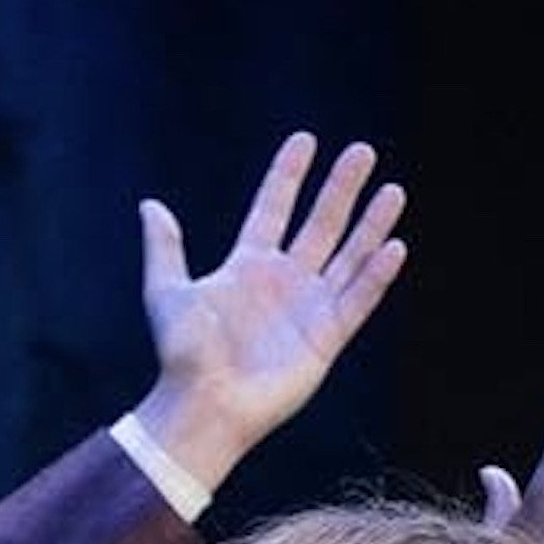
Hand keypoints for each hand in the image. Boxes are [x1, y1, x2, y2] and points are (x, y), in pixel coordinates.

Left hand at [127, 132, 407, 488]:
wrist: (202, 403)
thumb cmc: (181, 353)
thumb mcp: (166, 291)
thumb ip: (164, 247)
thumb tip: (150, 206)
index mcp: (247, 266)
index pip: (273, 209)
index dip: (288, 176)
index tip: (306, 140)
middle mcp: (283, 281)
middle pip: (320, 223)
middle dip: (341, 188)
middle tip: (362, 151)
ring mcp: (307, 308)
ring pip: (348, 256)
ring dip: (370, 224)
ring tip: (393, 190)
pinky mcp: (325, 338)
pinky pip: (357, 300)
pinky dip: (375, 275)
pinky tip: (394, 246)